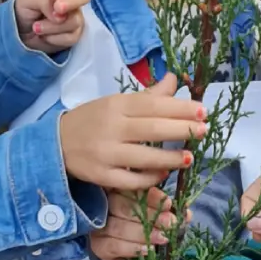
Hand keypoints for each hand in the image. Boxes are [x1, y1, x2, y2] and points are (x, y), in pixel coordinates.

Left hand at [14, 0, 89, 52]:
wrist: (21, 32)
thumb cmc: (25, 8)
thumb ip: (44, 0)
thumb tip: (60, 16)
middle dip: (71, 2)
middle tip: (57, 9)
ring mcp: (76, 16)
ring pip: (75, 20)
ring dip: (52, 26)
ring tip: (36, 27)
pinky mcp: (75, 34)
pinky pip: (71, 37)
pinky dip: (54, 38)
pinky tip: (44, 36)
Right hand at [61, 75, 204, 191]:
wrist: (56, 144)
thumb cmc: (93, 121)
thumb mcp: (117, 103)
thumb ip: (148, 95)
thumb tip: (175, 79)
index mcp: (116, 105)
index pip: (153, 104)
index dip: (180, 108)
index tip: (203, 111)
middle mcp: (112, 128)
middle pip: (152, 129)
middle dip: (181, 129)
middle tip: (204, 131)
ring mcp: (106, 153)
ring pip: (144, 157)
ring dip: (171, 158)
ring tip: (190, 158)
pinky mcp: (102, 176)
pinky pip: (131, 180)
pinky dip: (150, 178)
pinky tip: (164, 174)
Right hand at [90, 186, 175, 259]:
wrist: (130, 252)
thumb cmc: (146, 226)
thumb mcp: (160, 215)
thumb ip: (169, 211)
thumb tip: (186, 213)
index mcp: (118, 189)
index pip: (131, 187)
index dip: (150, 196)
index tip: (169, 203)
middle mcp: (103, 204)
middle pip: (122, 205)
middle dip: (149, 215)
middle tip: (170, 222)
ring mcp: (98, 225)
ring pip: (117, 226)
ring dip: (143, 233)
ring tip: (163, 238)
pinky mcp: (97, 245)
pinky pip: (113, 245)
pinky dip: (131, 248)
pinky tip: (147, 250)